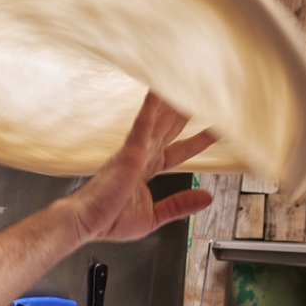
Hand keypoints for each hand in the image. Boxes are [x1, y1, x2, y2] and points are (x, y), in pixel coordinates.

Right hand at [71, 91, 216, 242]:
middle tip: (206, 94)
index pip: (180, 150)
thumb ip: (180, 205)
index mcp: (148, 169)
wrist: (87, 221)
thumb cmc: (108, 219)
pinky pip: (142, 125)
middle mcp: (143, 155)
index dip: (199, 140)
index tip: (218, 130)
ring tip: (189, 83)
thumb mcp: (154, 215)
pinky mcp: (129, 152)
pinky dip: (150, 108)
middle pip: (171, 128)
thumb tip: (206, 198)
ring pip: (160, 121)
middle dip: (188, 113)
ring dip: (174, 103)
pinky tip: (158, 90)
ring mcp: (136, 151)